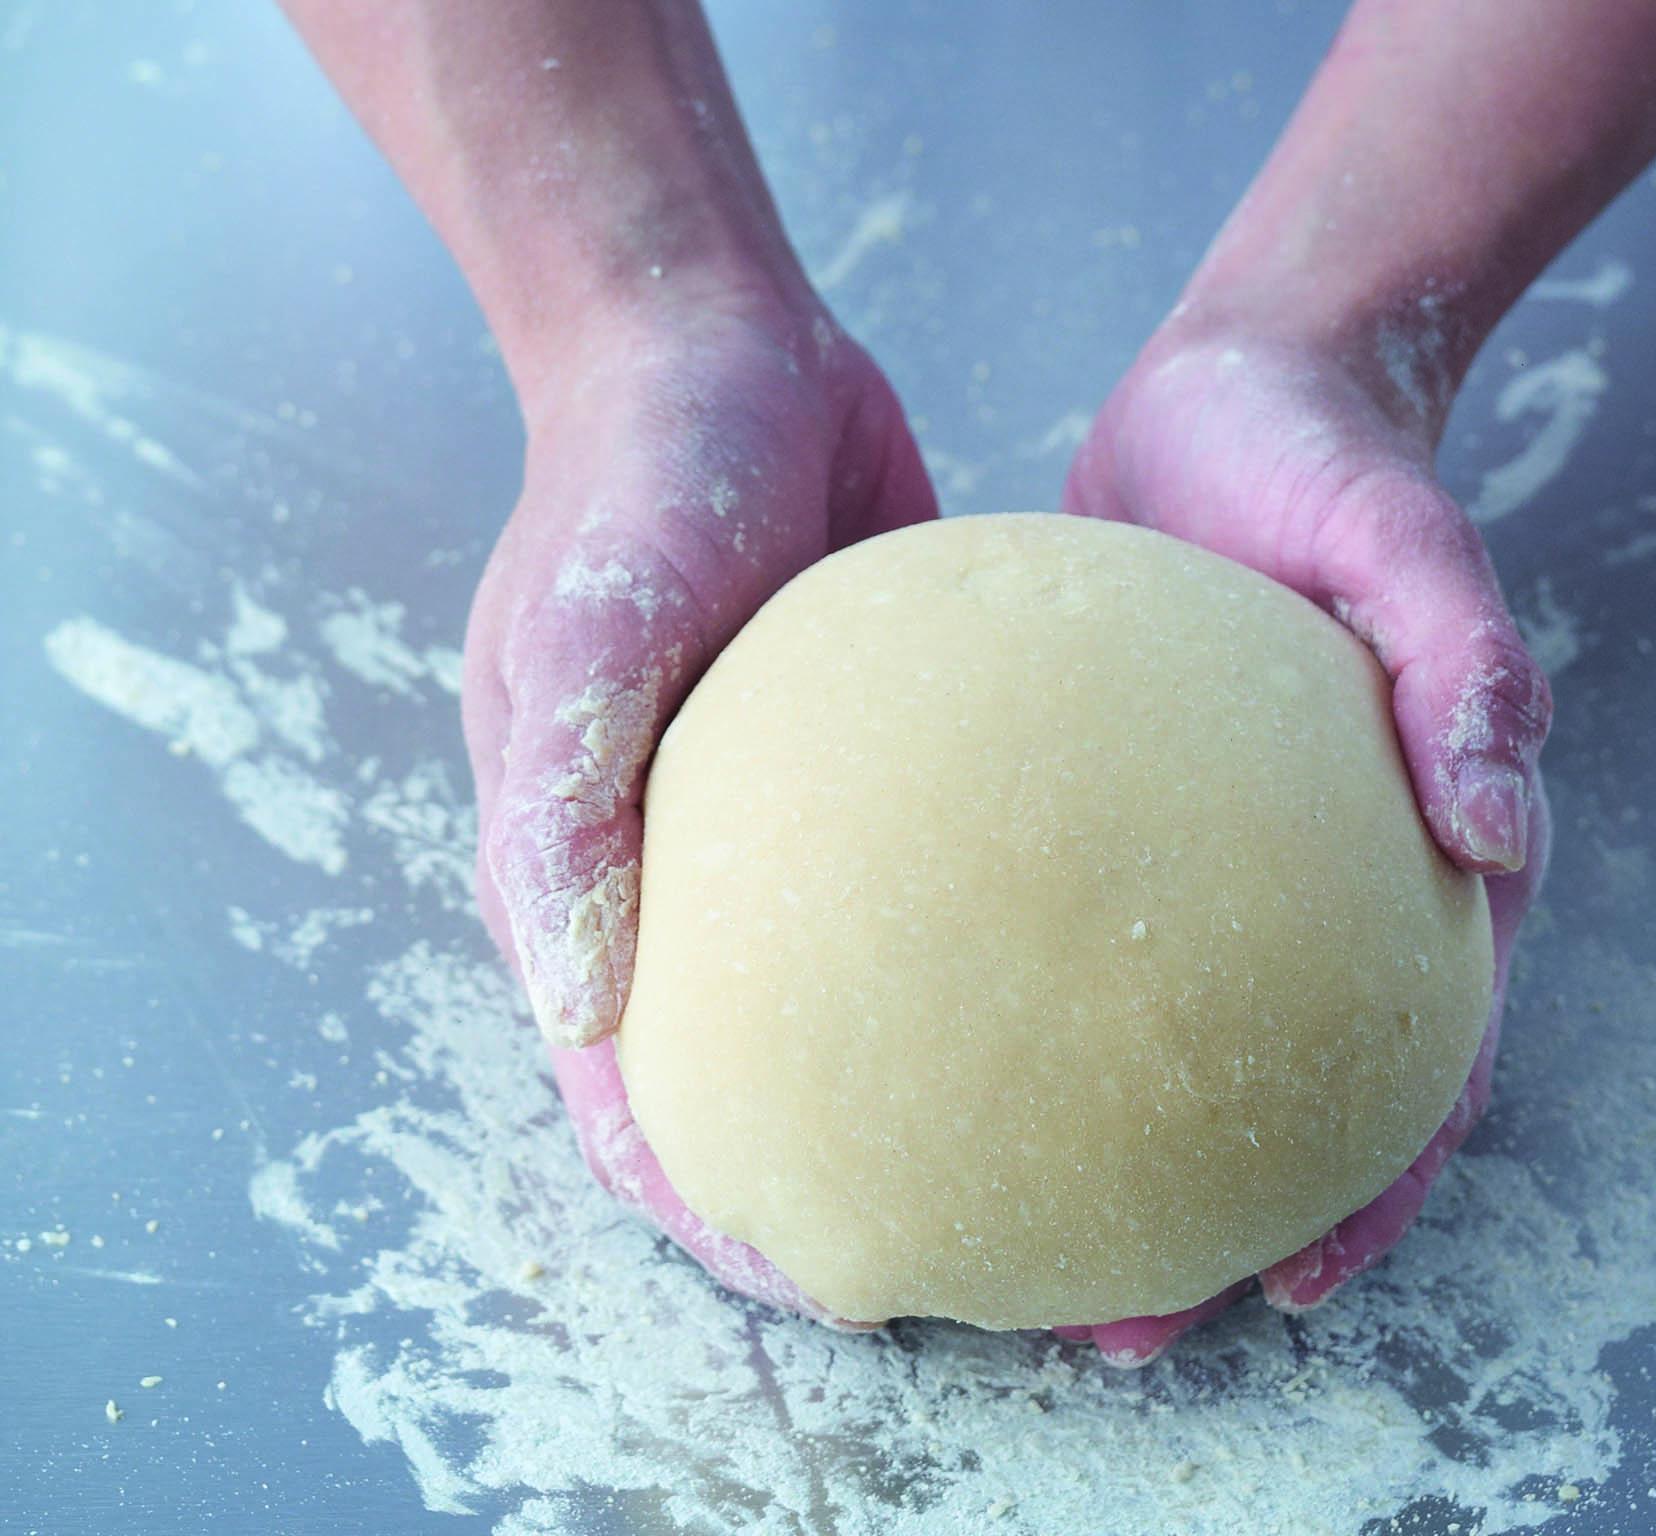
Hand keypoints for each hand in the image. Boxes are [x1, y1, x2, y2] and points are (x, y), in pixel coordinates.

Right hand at [460, 288, 935, 1322]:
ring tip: (1038, 1159)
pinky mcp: (877, 766)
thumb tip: (580, 1009)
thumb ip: (567, 806)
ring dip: (917, 1084)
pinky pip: (929, 883)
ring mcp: (786, 824)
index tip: (815, 1283)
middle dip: (830, 1176)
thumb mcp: (590, 627)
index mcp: (578, 873)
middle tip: (961, 1256)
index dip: (703, 1204)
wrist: (715, 342)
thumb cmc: (633, 482)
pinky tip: (1081, 982)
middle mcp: (681, 869)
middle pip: (749, 1068)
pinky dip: (977, 951)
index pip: (625, 1093)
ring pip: (850, 994)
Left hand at [1052, 325, 1552, 1363]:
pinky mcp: (1127, 815)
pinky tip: (950, 1055)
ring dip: (1124, 1151)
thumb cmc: (1336, 464)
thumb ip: (1470, 667)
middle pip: (1293, 1088)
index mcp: (1417, 854)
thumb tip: (1506, 825)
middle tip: (1128, 1325)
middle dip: (1223, 1215)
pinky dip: (1046, 1013)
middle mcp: (1321, 878)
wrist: (1243, 393)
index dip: (1373, 1183)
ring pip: (1186, 1036)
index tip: (1296, 1279)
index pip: (1421, 1058)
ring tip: (1028, 1244)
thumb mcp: (1410, 541)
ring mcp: (1220, 855)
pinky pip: (1091, 933)